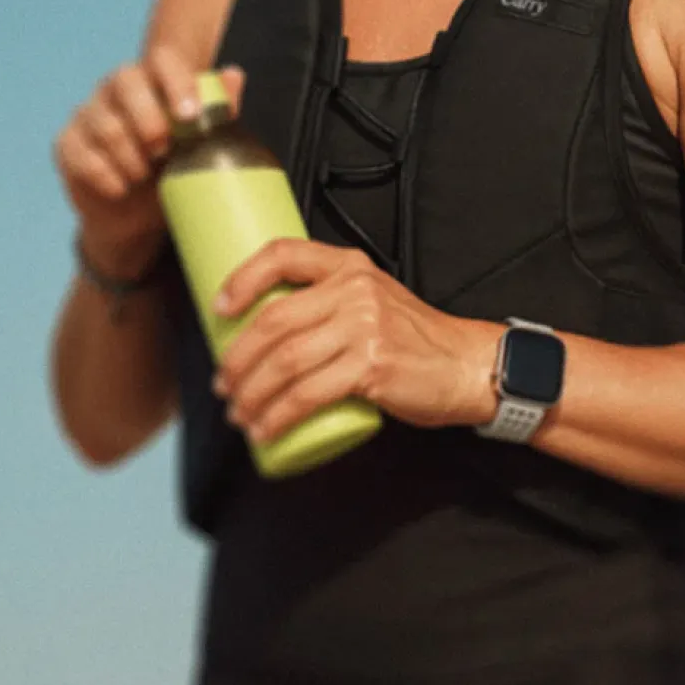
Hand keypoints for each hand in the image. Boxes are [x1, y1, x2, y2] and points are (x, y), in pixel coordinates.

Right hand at [54, 46, 244, 274]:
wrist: (137, 215)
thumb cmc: (174, 169)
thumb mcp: (202, 144)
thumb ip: (219, 110)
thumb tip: (234, 74)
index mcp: (153, 80)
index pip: (162, 60)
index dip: (176, 82)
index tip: (190, 116)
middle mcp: (116, 88)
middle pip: (126, 81)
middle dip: (149, 119)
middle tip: (164, 152)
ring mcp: (87, 113)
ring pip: (105, 123)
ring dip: (130, 156)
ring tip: (145, 176)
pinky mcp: (66, 143)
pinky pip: (81, 154)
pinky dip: (105, 176)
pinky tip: (121, 188)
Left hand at [211, 240, 501, 440]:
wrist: (465, 364)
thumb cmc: (415, 339)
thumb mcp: (373, 301)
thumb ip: (331, 303)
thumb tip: (268, 332)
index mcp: (350, 266)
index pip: (284, 254)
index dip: (242, 279)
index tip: (219, 309)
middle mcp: (355, 290)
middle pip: (274, 319)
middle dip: (236, 358)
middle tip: (224, 383)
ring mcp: (364, 327)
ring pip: (285, 360)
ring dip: (251, 393)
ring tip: (239, 413)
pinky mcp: (371, 366)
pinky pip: (308, 394)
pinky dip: (277, 416)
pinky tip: (265, 429)